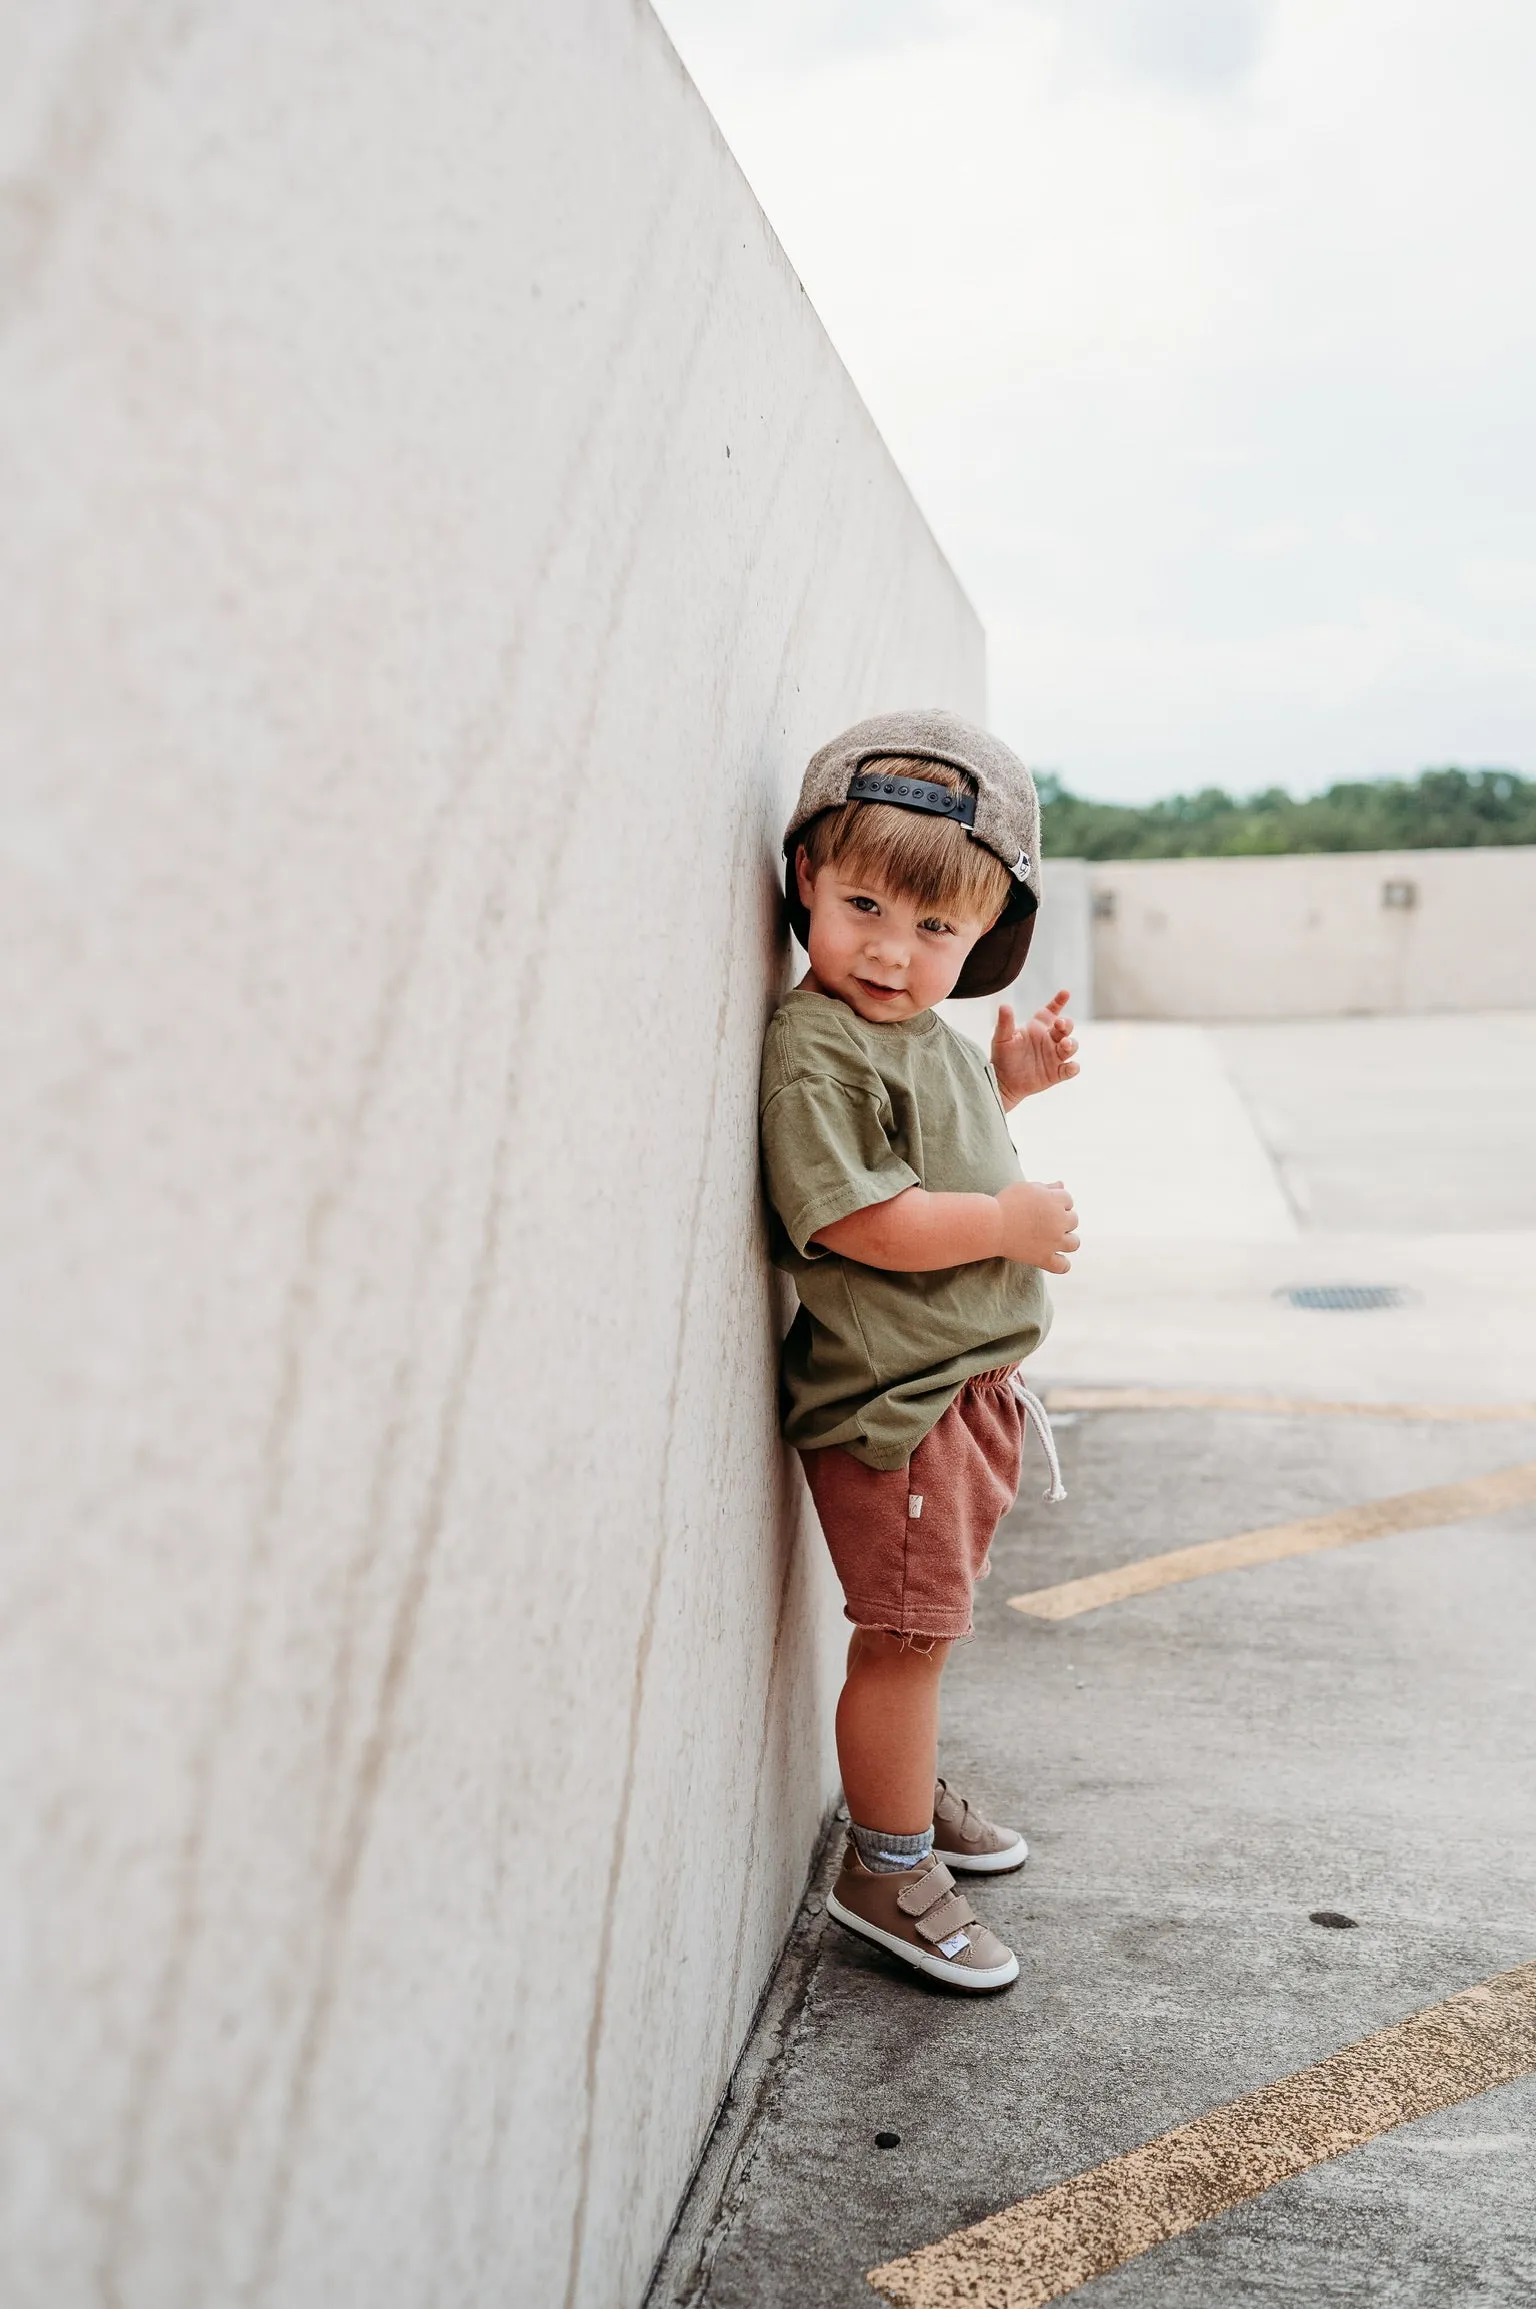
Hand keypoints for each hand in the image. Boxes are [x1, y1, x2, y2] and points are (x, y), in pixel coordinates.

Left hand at [992, 989, 1078, 1107]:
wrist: (1001, 1082)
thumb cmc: (1002, 1056)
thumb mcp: (1001, 1038)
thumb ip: (1005, 1023)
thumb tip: (1004, 1006)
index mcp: (1037, 1028)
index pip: (1052, 1011)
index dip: (1059, 1001)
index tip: (1065, 993)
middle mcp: (1049, 1040)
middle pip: (1066, 1027)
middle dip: (1067, 1024)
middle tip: (1060, 1024)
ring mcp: (1054, 1056)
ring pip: (1071, 1046)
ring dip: (1071, 1044)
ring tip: (1064, 1044)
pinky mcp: (1056, 1073)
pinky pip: (1070, 1069)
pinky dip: (1073, 1068)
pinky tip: (1070, 1067)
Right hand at [995, 1180, 1079, 1273]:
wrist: (991, 1224)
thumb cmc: (1006, 1203)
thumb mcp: (1027, 1188)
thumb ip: (1047, 1187)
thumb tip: (1062, 1184)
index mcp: (1055, 1201)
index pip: (1068, 1200)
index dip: (1057, 1202)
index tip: (1043, 1207)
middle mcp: (1059, 1221)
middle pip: (1073, 1220)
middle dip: (1062, 1220)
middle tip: (1044, 1222)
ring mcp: (1054, 1241)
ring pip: (1074, 1243)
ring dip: (1067, 1240)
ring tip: (1054, 1240)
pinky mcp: (1044, 1258)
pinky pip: (1063, 1266)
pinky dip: (1061, 1264)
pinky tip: (1054, 1259)